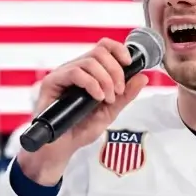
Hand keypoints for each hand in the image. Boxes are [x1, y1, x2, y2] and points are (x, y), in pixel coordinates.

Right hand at [16, 38, 147, 185]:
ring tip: (107, 98)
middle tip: (117, 92)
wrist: (61, 148)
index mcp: (89, 72)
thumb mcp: (110, 111)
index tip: (129, 63)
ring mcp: (63, 74)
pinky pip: (74, 72)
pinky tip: (97, 97)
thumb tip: (143, 77)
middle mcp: (76, 69)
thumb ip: (126, 95)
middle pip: (100, 52)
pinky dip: (91, 84)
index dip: (119, 50)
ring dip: (105, 79)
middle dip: (115, 71)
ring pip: (90, 61)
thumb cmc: (81, 129)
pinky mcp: (51, 82)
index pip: (104, 47)